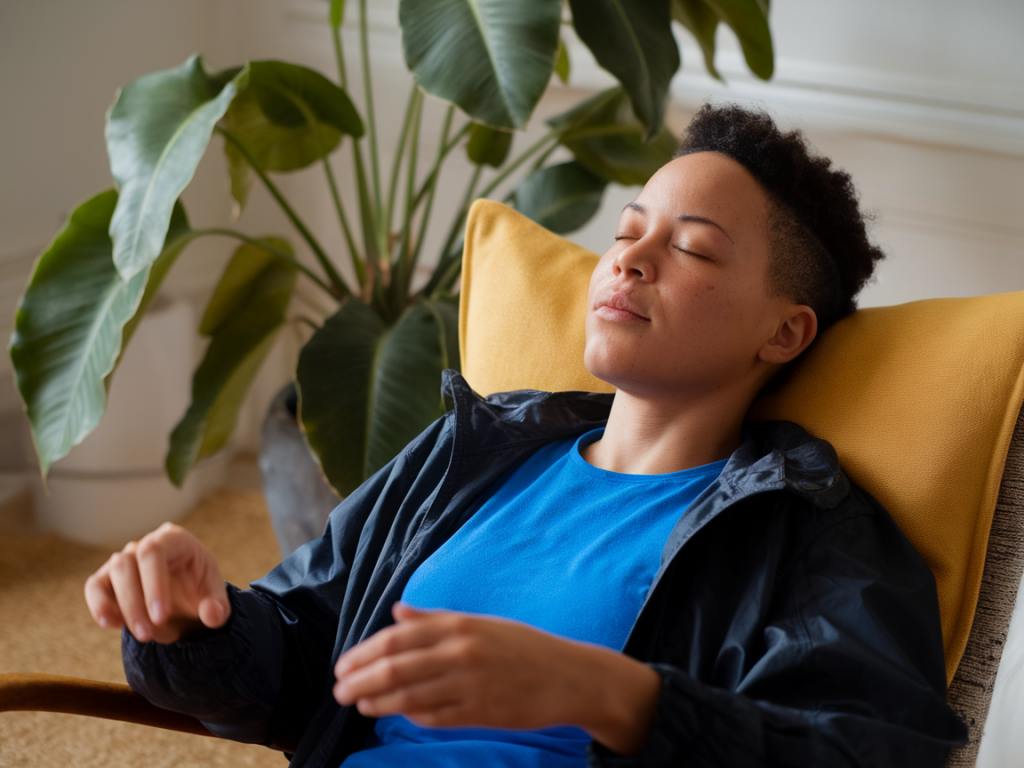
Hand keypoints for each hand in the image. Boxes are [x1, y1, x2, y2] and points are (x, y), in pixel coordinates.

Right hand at [84, 522, 229, 643]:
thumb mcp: (216, 598)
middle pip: (127, 563)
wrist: (186, 599)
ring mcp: (124, 560)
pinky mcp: (107, 579)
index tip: (160, 616)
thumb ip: (218, 607)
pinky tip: (111, 624)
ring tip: (141, 635)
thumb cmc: (200, 591)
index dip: (153, 583)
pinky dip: (99, 605)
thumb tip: (212, 615)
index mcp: (174, 539)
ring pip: (111, 574)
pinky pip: (95, 587)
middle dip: (135, 602)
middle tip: (148, 634)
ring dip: (122, 607)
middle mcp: (144, 545)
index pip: (154, 551)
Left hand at [333, 603, 660, 754]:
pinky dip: (409, 716)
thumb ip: (436, 618)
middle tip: (339, 690)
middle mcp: (461, 651)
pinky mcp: (480, 712)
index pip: (396, 638)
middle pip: (395, 667)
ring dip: (377, 702)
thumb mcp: (480, 622)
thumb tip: (397, 612)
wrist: (568, 676)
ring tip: (358, 705)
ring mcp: (470, 684)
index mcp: (459, 624)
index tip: (344, 665)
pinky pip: (434, 717)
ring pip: (409, 696)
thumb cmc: (522, 646)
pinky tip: (395, 715)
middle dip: (360, 680)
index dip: (363, 653)